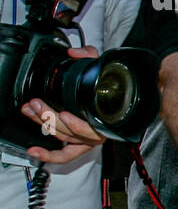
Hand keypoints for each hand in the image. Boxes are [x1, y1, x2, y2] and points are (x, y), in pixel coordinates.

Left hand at [21, 46, 107, 163]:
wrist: (117, 97)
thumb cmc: (110, 85)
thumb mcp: (103, 66)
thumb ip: (90, 56)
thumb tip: (74, 53)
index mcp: (107, 119)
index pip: (93, 127)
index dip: (77, 123)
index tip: (64, 113)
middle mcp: (98, 133)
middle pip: (72, 132)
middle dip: (50, 118)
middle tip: (36, 105)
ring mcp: (88, 140)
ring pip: (64, 137)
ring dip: (44, 124)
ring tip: (30, 110)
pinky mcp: (79, 145)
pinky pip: (66, 155)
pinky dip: (49, 155)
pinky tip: (34, 151)